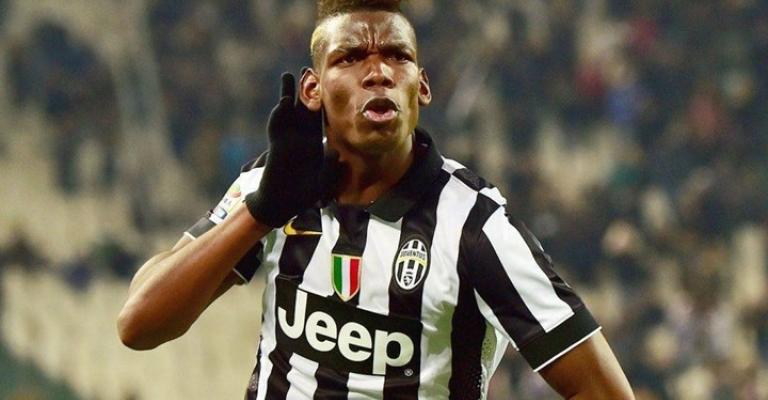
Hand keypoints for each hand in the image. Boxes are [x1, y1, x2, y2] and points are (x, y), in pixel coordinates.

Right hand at [245, 72, 324, 226]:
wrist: (281, 203)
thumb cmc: (303, 195)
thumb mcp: (322, 182)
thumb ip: (330, 168)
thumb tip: (335, 151)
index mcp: (313, 143)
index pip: (318, 118)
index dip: (321, 101)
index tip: (324, 85)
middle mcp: (299, 137)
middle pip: (303, 108)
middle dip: (305, 90)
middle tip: (307, 70)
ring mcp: (286, 139)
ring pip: (288, 112)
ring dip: (288, 94)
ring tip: (289, 76)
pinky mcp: (276, 145)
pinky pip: (278, 126)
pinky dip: (280, 113)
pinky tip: (285, 100)